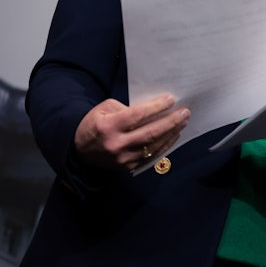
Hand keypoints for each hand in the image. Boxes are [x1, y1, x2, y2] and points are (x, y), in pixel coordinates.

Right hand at [73, 94, 190, 172]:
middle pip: (150, 133)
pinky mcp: (128, 167)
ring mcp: (123, 159)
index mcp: (108, 127)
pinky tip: (174, 135)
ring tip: (183, 121)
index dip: (156, 107)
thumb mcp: (105, 109)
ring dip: (172, 133)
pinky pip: (152, 156)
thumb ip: (127, 108)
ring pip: (154, 146)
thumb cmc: (95, 123)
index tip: (171, 99)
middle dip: (171, 121)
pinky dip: (165, 145)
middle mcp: (116, 144)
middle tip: (185, 112)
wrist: (79, 149)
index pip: (137, 115)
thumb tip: (153, 109)